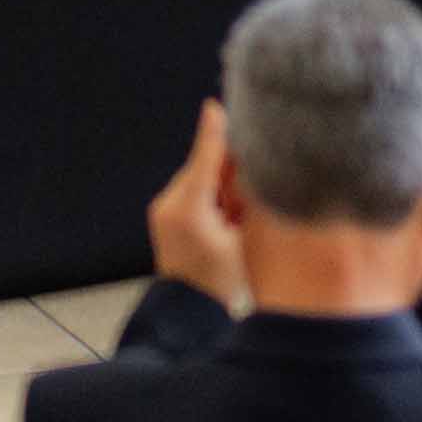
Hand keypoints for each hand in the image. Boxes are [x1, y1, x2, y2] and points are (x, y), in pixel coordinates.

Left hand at [145, 98, 249, 307]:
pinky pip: (195, 192)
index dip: (218, 132)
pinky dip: (213, 197)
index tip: (218, 105)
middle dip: (230, 171)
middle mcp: (170, 204)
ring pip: (203, 178)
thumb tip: (256, 165)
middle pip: (207, 165)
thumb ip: (249, 197)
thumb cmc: (222, 284)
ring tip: (234, 217)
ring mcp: (164, 210)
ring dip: (223, 185)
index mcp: (189, 209)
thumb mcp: (245, 239)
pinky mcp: (165, 215)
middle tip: (246, 199)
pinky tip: (224, 220)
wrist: (188, 315)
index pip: (207, 156)